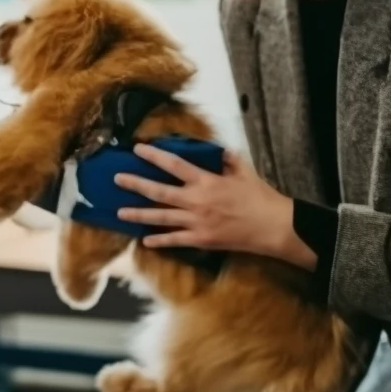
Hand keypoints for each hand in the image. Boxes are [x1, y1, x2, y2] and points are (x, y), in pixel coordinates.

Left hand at [114, 144, 315, 269]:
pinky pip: (175, 240)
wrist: (273, 227)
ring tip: (120, 212)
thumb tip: (218, 149)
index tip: (138, 149)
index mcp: (206, 180)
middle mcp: (196, 200)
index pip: (174, 164)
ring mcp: (196, 222)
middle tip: (117, 179)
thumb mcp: (244, 171)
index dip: (154, 156)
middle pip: (159, 191)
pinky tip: (144, 242)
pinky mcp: (201, 240)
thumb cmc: (260, 197)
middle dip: (136, 184)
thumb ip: (227, 160)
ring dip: (139, 215)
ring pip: (161, 218)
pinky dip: (159, 241)